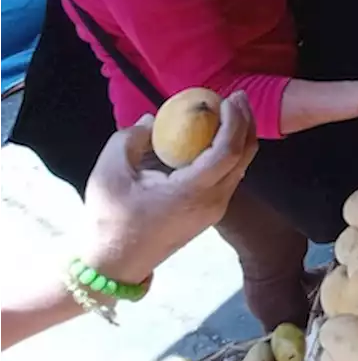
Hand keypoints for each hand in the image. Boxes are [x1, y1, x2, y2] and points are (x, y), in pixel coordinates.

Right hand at [79, 93, 258, 283]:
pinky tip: (217, 138)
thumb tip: (151, 120)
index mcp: (193, 192)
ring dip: (240, 137)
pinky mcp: (211, 214)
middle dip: (245, 123)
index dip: (234, 121)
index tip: (229, 98)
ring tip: (231, 112)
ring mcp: (215, 210)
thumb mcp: (109, 172)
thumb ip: (130, 138)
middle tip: (238, 97)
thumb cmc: (110, 218)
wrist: (114, 263)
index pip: (228, 151)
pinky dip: (231, 153)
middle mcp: (213, 202)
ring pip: (241, 168)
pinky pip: (231, 177)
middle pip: (244, 157)